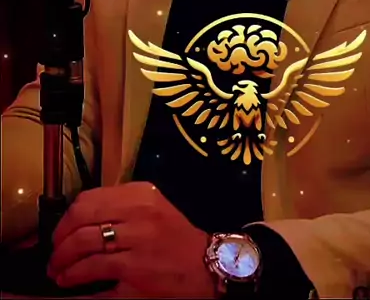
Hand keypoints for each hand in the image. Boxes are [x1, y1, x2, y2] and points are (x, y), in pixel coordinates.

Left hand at [46, 181, 215, 298]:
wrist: (207, 266)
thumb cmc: (177, 238)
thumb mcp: (154, 206)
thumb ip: (122, 204)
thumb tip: (81, 214)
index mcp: (141, 195)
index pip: (89, 199)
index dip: (67, 217)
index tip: (61, 230)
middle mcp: (138, 217)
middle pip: (81, 222)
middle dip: (59, 240)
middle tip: (55, 253)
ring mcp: (137, 247)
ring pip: (83, 249)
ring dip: (62, 263)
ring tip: (59, 271)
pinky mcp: (135, 276)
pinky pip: (93, 275)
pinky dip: (74, 280)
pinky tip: (70, 283)